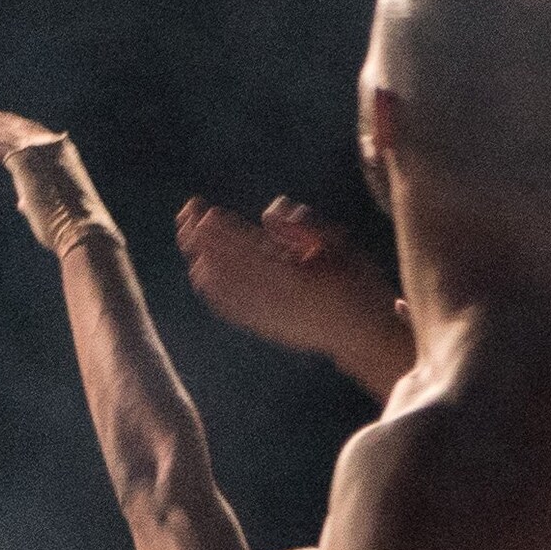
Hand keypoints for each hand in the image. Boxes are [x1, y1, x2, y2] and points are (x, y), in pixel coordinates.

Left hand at [0, 110, 107, 253]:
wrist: (80, 230)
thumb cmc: (66, 227)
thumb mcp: (50, 207)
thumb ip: (34, 197)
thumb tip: (21, 202)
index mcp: (63, 153)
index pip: (31, 136)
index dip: (9, 137)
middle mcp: (52, 143)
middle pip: (13, 132)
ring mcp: (39, 146)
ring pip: (0, 136)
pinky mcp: (23, 155)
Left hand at [177, 194, 406, 365]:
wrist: (365, 337)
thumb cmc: (359, 286)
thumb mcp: (343, 248)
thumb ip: (306, 228)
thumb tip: (269, 212)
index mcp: (295, 276)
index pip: (248, 249)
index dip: (224, 230)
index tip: (205, 212)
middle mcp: (274, 298)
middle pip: (227, 263)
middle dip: (204, 238)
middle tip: (186, 213)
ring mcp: (265, 315)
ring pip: (223, 286)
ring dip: (201, 257)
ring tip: (187, 234)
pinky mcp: (263, 327)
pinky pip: (228, 307)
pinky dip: (211, 288)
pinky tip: (199, 272)